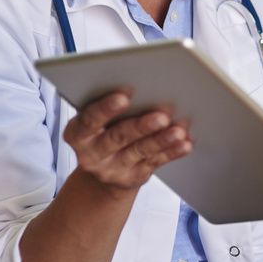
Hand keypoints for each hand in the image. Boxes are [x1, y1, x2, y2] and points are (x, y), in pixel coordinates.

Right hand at [62, 91, 191, 191]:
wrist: (103, 171)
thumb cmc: (103, 131)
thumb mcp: (98, 119)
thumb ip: (115, 105)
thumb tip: (146, 86)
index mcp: (78, 133)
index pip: (89, 120)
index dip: (105, 109)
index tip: (124, 96)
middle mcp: (93, 153)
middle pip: (118, 137)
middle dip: (141, 126)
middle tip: (161, 116)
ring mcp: (113, 168)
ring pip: (140, 151)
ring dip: (161, 140)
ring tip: (178, 130)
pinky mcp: (134, 176)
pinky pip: (155, 162)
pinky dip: (171, 151)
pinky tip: (184, 143)